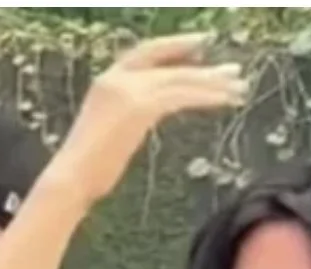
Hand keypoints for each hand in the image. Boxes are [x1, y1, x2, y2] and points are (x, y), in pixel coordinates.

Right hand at [51, 34, 247, 206]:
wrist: (71, 179)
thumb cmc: (85, 171)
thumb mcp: (106, 134)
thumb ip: (126, 119)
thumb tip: (144, 121)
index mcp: (106, 81)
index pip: (146, 53)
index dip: (175, 48)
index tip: (200, 47)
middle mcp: (118, 78)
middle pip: (170, 65)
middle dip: (203, 67)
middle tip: (233, 70)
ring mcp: (129, 91)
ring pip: (180, 79)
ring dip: (213, 83)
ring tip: (239, 87)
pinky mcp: (141, 107)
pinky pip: (182, 95)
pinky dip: (206, 96)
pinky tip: (225, 100)